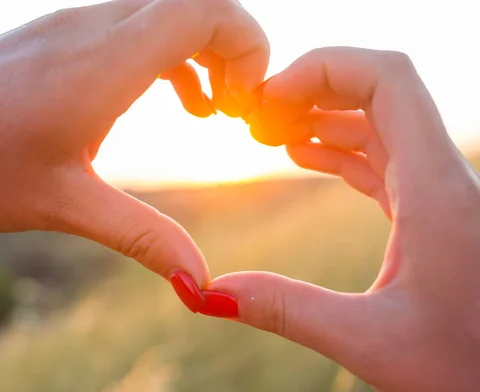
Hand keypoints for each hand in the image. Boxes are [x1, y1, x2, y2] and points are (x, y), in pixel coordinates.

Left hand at [0, 0, 267, 301]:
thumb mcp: (64, 204)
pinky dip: (170, 55)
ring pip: (166, 10)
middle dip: (235, 50)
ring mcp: (74, 24)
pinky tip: (169, 100)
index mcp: (105, 63)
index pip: (206, 8)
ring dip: (203, 53)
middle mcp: (94, 27)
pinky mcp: (60, 34)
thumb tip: (198, 283)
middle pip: (196, 2)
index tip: (246, 104)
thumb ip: (141, 236)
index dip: (248, 44)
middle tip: (236, 111)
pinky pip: (136, 24)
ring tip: (211, 112)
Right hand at [209, 47, 479, 390]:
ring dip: (322, 116)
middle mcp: (442, 178)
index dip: (324, 69)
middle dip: (313, 88)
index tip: (267, 97)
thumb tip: (206, 294)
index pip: (387, 81)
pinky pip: (381, 157)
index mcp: (435, 189)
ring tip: (268, 131)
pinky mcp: (429, 210)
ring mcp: (437, 191)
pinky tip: (301, 155)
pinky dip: (337, 146)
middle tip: (258, 113)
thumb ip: (285, 309)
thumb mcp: (368, 341)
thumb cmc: (463, 368)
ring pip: (379, 121)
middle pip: (379, 90)